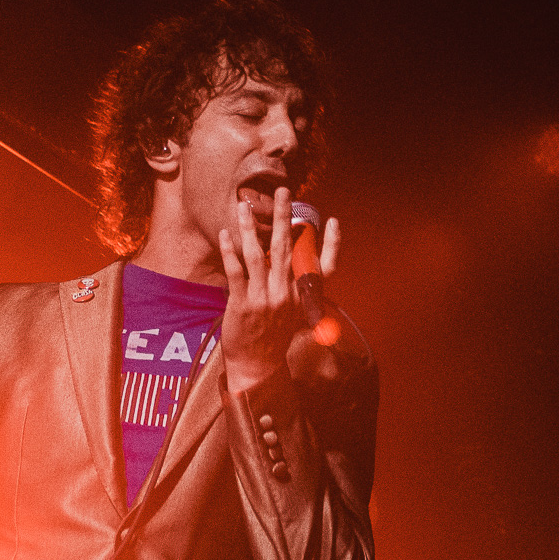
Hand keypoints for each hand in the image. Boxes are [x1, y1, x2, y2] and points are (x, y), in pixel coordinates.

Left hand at [218, 187, 341, 393]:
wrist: (257, 368)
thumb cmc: (274, 338)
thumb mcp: (293, 314)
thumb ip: (295, 288)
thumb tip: (289, 262)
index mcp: (303, 297)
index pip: (324, 267)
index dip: (331, 244)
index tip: (333, 221)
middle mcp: (287, 295)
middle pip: (288, 248)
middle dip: (284, 217)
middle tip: (282, 191)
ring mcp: (264, 299)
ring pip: (259, 255)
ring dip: (250, 227)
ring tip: (242, 206)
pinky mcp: (242, 304)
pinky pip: (236, 271)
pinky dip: (231, 251)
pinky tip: (226, 234)